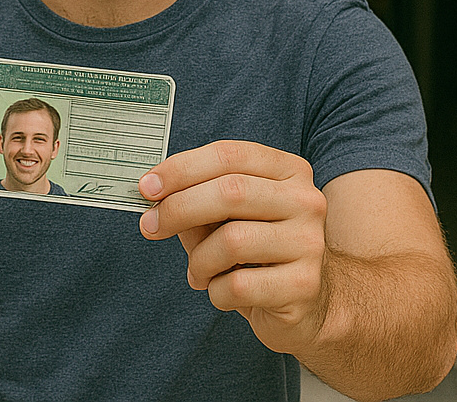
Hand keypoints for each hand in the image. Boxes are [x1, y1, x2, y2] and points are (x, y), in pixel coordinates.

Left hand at [138, 140, 331, 355]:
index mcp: (288, 171)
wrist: (309, 302)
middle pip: (230, 191)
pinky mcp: (304, 284)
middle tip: (150, 227)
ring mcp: (310, 242)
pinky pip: (238, 285)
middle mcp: (305, 200)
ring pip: (232, 241)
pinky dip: (215, 291)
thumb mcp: (229, 217)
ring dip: (199, 261)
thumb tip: (153, 193)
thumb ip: (197, 198)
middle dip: (179, 208)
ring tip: (199, 272)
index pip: (229, 155)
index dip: (181, 168)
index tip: (147, 187)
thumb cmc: (258, 250)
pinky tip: (221, 291)